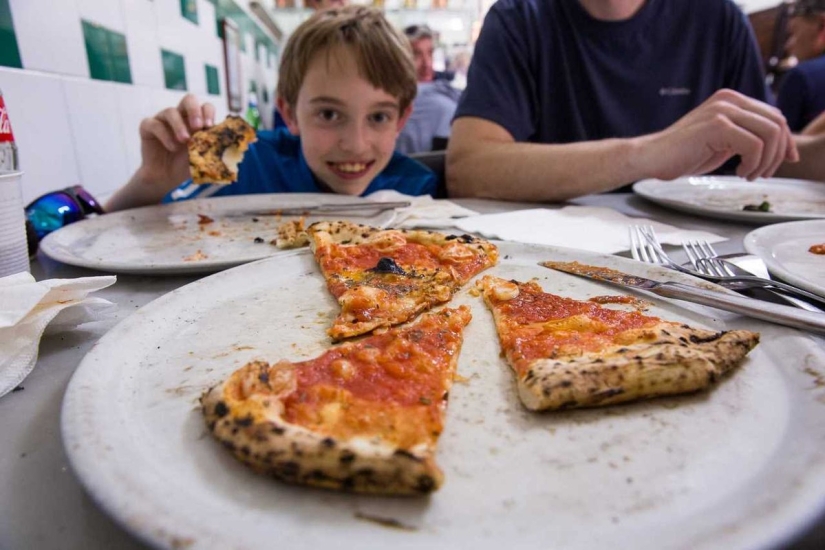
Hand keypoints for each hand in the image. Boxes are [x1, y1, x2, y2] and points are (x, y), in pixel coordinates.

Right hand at [135, 93, 215, 188]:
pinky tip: (171, 147)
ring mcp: (163, 120)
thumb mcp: (203, 157)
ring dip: (179, 126)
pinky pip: (153, 124)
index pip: (205, 107)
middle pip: (188, 99)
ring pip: (170, 111)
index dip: (208, 113)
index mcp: (196, 121)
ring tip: (184, 141)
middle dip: (194, 110)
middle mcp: (181, 116)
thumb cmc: (186, 165)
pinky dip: (164, 134)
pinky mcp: (147, 127)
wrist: (166, 178)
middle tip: (197, 127)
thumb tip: (237, 146)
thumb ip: (215, 149)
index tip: (210, 126)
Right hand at [642, 89, 798, 180]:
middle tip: (764, 173)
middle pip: (778, 123)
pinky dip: (752, 164)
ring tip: (749, 174)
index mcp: (731, 100)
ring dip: (766, 161)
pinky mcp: (717, 125)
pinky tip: (738, 172)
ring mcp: (723, 110)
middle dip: (778, 152)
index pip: (774, 116)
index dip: (785, 140)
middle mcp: (729, 100)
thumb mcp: (722, 142)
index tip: (785, 160)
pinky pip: (754, 145)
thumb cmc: (682, 154)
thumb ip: (745, 136)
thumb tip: (777, 146)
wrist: (651, 157)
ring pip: (771, 134)